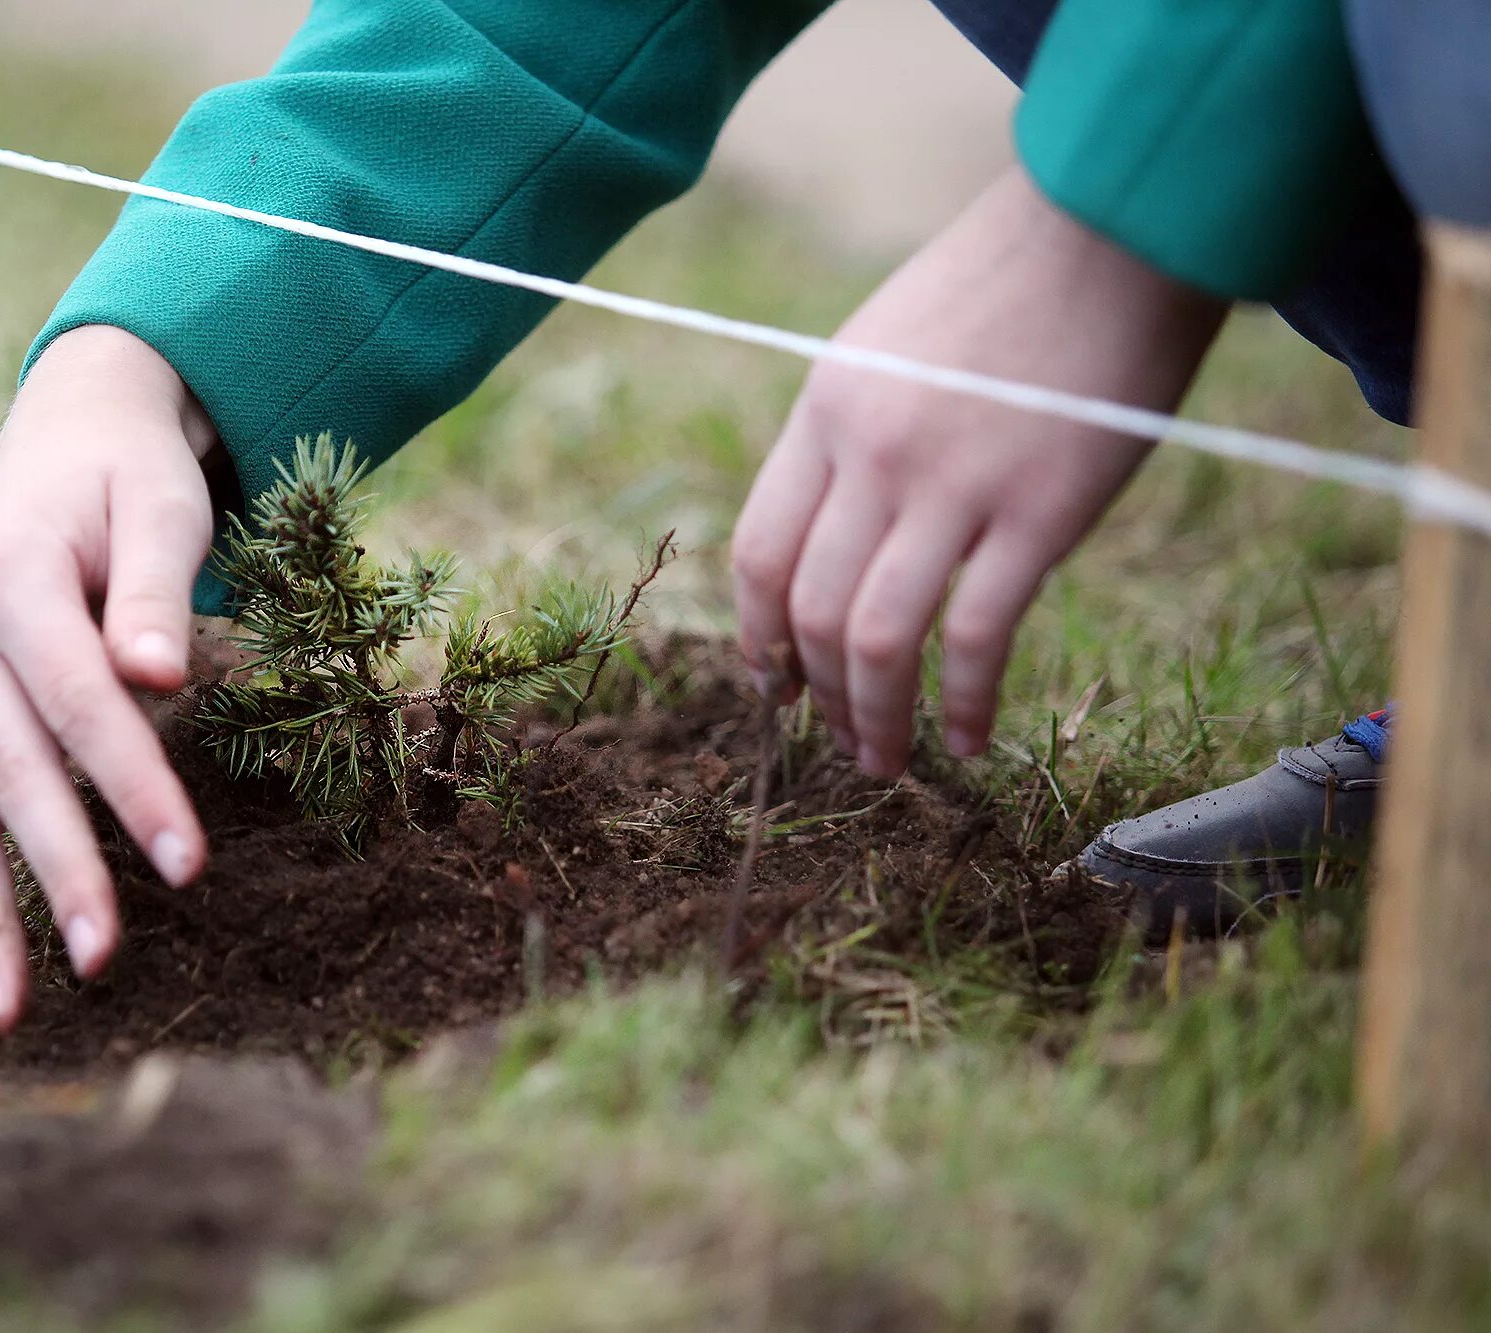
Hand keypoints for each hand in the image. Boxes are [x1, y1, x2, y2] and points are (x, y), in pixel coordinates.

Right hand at [0, 325, 216, 1031]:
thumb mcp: (158, 502)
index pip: (78, 701)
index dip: (132, 784)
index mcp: (9, 578)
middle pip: (9, 772)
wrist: (62, 438)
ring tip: (10, 1013)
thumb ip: (155, 588)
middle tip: (103, 960)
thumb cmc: (128, 475)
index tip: (189, 864)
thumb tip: (157, 675)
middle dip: (55, 872)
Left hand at [732, 168, 1227, 777]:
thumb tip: (835, 542)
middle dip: (818, 692)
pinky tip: (966, 738)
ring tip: (885, 760)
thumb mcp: (886, 346)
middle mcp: (874, 452)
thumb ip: (852, 438)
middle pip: (811, 608)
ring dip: (875, 716)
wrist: (1114, 222)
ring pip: (878, 635)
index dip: (758, 636)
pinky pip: (977, 633)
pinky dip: (962, 701)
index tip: (773, 684)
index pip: (760, 552)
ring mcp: (955, 481)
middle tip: (840, 739)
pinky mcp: (1042, 508)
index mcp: (827, 411)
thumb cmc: (1004, 284)